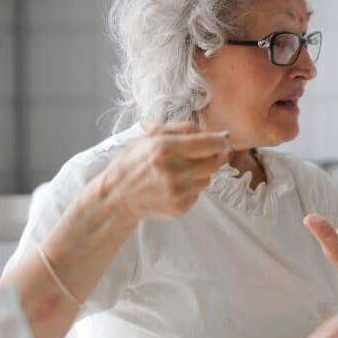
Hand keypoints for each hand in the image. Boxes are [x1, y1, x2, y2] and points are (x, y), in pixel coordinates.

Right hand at [98, 122, 230, 221]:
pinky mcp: (180, 207)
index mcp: (164, 148)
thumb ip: (184, 129)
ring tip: (182, 170)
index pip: (210, 144)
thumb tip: (217, 134)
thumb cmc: (133, 162)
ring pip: (208, 178)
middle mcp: (172, 171)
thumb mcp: (151, 136)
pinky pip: (199, 193)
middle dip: (215, 156)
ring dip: (202, 172)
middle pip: (215, 162)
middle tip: (205, 154)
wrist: (116, 197)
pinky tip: (175, 184)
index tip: (222, 140)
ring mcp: (177, 192)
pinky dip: (192, 187)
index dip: (221, 141)